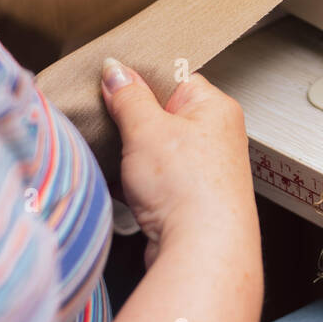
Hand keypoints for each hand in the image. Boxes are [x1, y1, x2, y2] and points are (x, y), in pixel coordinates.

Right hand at [99, 57, 258, 266]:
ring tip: (111, 157)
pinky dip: (134, 182)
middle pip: (163, 115)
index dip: (141, 81)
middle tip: (106, 122)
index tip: (111, 85)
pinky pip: (155, 181)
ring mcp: (204, 171)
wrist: (201, 250)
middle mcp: (216, 137)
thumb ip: (128, 96)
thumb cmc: (188, 188)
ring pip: (156, 151)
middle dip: (131, 121)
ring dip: (130, 155)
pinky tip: (116, 184)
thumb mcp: (147, 128)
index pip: (175, 79)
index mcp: (215, 108)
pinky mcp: (188, 201)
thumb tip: (116, 71)